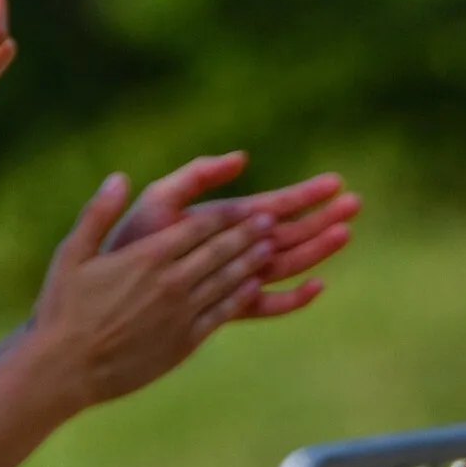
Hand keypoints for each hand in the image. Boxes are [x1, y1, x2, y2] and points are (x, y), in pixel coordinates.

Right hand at [27, 171, 288, 404]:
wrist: (68, 366)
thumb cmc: (62, 308)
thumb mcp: (71, 253)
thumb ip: (97, 213)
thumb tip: (119, 178)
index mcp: (146, 256)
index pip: (198, 228)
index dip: (229, 216)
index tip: (250, 206)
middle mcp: (171, 282)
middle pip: (220, 251)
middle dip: (249, 234)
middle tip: (273, 221)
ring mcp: (181, 313)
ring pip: (227, 281)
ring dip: (252, 262)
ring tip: (272, 248)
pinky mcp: (185, 341)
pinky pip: (221, 314)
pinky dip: (241, 297)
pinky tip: (255, 287)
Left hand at [107, 151, 357, 318]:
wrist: (109, 289)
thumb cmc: (130, 240)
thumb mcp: (162, 199)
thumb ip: (198, 176)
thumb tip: (244, 159)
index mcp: (223, 220)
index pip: (275, 204)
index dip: (306, 194)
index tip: (336, 181)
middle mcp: (235, 249)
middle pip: (291, 233)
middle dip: (323, 218)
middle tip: (356, 204)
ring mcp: (235, 278)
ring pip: (288, 263)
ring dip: (318, 249)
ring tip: (346, 232)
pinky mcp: (229, 307)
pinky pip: (270, 305)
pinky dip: (294, 299)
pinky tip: (317, 286)